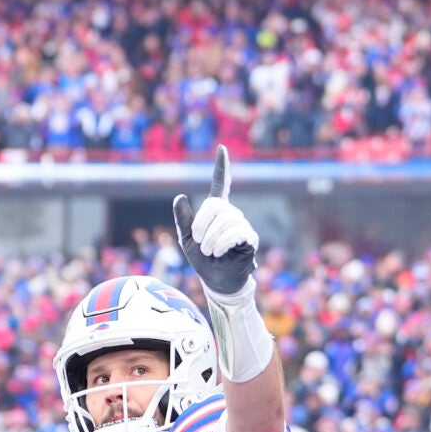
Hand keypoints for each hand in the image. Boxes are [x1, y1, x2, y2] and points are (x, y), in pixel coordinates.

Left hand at [172, 146, 257, 302]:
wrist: (217, 282)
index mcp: (216, 212)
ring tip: (210, 253)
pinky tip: (219, 252)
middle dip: (201, 225)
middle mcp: (231, 214)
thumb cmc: (203, 262)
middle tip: (199, 243)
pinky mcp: (249, 238)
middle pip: (214, 206)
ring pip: (224, 221)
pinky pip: (234, 232)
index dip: (221, 167)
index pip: (220, 184)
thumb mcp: (187, 240)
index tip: (221, 149)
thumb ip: (183, 220)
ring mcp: (242, 225)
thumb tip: (180, 197)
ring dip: (210, 239)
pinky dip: (222, 243)